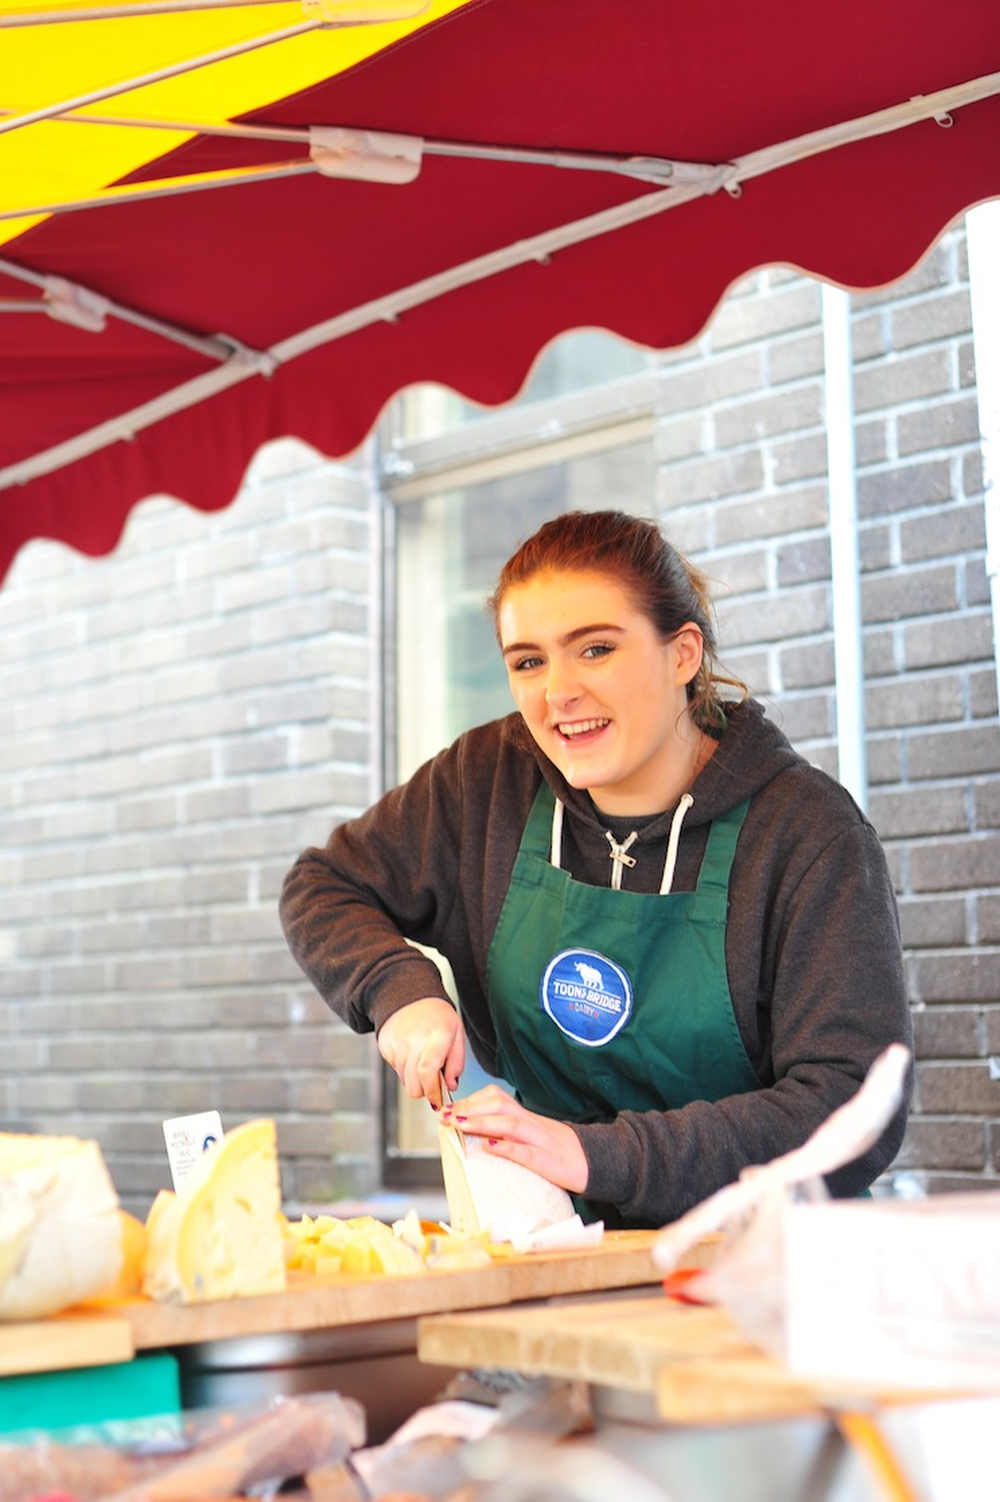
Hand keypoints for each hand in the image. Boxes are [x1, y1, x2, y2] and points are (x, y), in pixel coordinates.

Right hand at [376, 997, 464, 1105]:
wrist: (411, 997)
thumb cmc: (438, 1018)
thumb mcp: (457, 1034)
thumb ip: (456, 1062)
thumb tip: (451, 1086)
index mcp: (437, 1035)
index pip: (428, 1071)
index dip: (432, 1092)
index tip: (438, 1101)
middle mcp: (414, 1039)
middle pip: (414, 1083)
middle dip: (425, 1091)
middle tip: (433, 1084)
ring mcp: (397, 1042)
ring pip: (404, 1079)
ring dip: (415, 1078)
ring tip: (422, 1061)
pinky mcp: (385, 1045)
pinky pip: (395, 1069)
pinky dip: (404, 1068)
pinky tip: (411, 1054)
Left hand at [440, 1083, 588, 1193]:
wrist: (597, 1162)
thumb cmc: (560, 1152)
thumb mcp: (533, 1137)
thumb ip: (509, 1133)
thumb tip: (477, 1135)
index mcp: (526, 1117)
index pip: (496, 1099)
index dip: (470, 1101)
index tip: (448, 1109)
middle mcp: (532, 1124)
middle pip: (499, 1105)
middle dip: (469, 1108)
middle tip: (445, 1116)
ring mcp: (541, 1141)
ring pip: (510, 1124)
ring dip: (481, 1123)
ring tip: (459, 1125)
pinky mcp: (549, 1161)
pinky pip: (526, 1152)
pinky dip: (507, 1148)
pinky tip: (490, 1147)